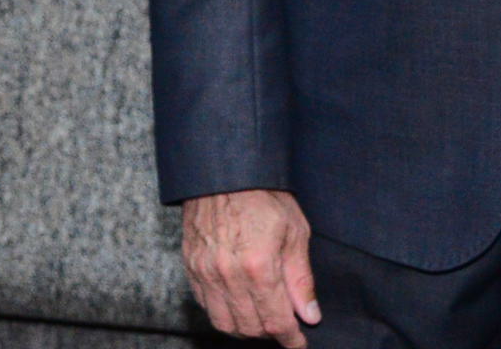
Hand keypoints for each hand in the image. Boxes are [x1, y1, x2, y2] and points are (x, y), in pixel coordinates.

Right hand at [181, 189, 319, 347]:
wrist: (223, 169)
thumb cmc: (263, 194)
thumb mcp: (295, 232)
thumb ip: (300, 278)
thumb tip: (309, 315)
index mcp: (259, 267)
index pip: (276, 321)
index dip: (291, 339)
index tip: (298, 343)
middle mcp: (228, 274)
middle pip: (250, 327)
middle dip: (270, 333)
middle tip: (282, 324)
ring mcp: (205, 270)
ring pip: (223, 322)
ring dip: (244, 327)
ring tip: (259, 318)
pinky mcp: (190, 264)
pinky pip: (204, 304)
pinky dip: (221, 311)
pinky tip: (236, 302)